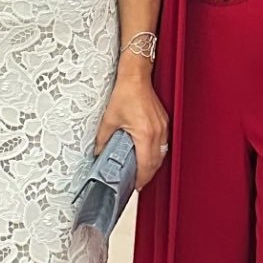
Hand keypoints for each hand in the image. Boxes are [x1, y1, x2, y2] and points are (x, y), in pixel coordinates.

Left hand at [95, 64, 169, 189]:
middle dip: (147, 175)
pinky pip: (163, 144)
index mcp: (145, 134)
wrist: (136, 76)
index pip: (146, 165)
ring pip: (161, 154)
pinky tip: (147, 153)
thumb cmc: (126, 92)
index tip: (135, 186)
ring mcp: (162, 127)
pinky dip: (156, 153)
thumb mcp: (109, 118)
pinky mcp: (163, 122)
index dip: (141, 179)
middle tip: (137, 182)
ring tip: (141, 171)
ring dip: (152, 165)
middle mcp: (157, 132)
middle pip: (156, 162)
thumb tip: (98, 152)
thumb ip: (103, 139)